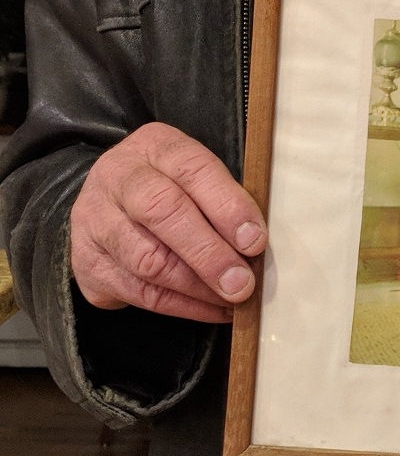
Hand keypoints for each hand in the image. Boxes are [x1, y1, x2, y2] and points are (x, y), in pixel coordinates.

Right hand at [70, 122, 267, 322]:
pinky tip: (211, 309)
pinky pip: (138, 292)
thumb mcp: (196, 178)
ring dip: (198, 286)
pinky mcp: (88, 262)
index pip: (193, 169)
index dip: (227, 206)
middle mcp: (118, 177)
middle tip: (242, 281)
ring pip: (147, 259)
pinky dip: (182, 306)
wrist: (108, 205)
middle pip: (162, 212)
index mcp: (155, 147)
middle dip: (209, 253)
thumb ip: (225, 201)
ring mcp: (95, 220)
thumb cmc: (171, 190)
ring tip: (232, 298)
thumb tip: (256, 245)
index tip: (255, 240)